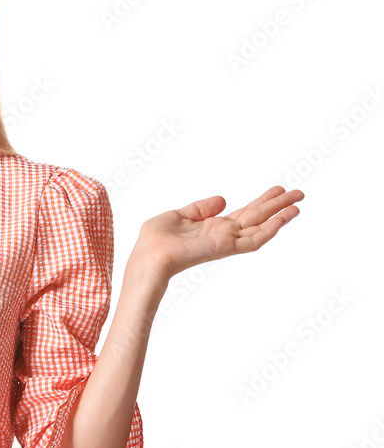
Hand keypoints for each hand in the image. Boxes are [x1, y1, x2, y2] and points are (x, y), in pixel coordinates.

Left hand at [132, 185, 303, 281]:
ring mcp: (227, 242)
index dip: (261, 201)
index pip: (243, 213)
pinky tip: (284, 218)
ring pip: (260, 226)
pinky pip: (254, 239)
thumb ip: (200, 209)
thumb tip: (223, 200)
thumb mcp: (177, 215)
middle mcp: (223, 235)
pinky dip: (271, 229)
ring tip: (298, 203)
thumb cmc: (155, 240)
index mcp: (212, 227)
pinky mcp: (226, 247)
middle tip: (298, 192)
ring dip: (280, 215)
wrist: (150, 257)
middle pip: (256, 217)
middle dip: (277, 204)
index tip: (277, 190)